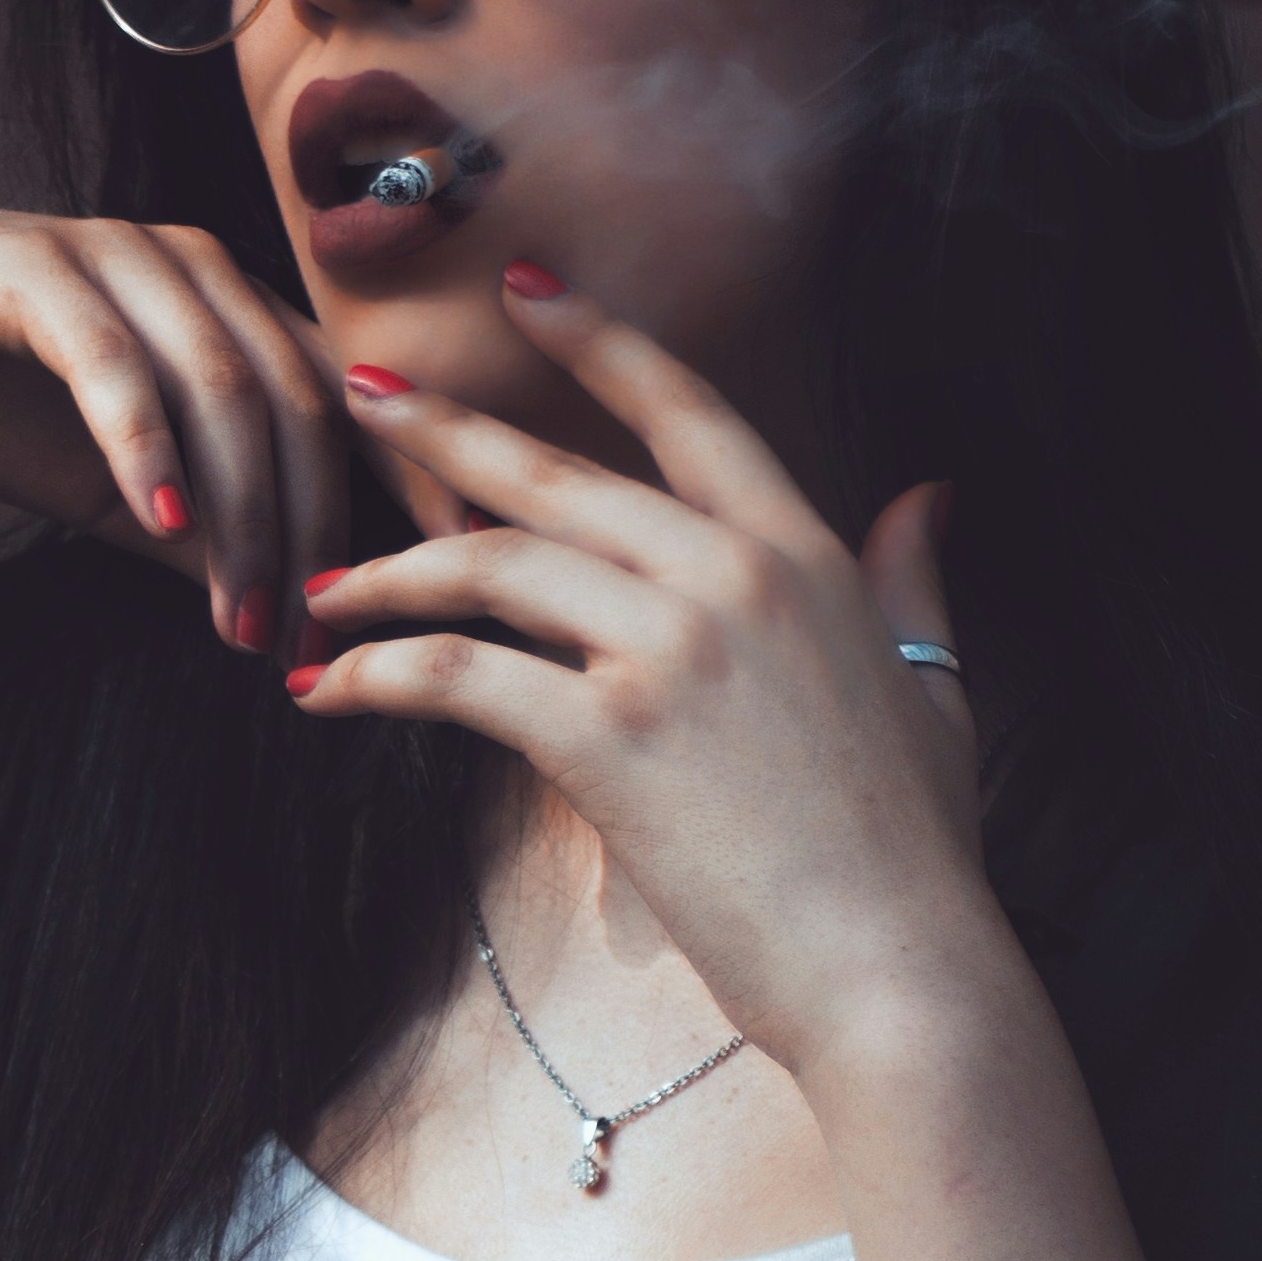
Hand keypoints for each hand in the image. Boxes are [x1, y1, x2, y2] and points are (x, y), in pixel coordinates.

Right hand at [0, 186, 394, 657]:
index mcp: (228, 306)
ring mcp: (117, 257)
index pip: (348, 395)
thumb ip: (198, 530)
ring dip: (238, 515)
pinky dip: (143, 449)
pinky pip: (113, 364)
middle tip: (308, 640)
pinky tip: (156, 527)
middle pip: (299, 401)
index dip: (406, 482)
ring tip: (238, 620)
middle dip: (315, 531)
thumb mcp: (108, 484)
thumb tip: (286, 612)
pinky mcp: (32, 271)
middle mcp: (192, 266)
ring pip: (221, 388)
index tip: (454, 578)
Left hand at [286, 270, 1008, 1091]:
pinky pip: (460, 675)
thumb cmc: (914, 852)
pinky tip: (328, 689)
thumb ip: (914, 580)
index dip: (598, 339)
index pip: (687, 409)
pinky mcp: (608, 736)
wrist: (900, 970)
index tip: (526, 290)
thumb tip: (927, 496)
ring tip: (326, 593)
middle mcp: (731, 576)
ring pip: (490, 566)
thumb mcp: (935, 689)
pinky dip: (379, 675)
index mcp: (803, 555)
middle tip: (360, 397)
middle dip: (440, 430)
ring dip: (390, 576)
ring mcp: (667, 650)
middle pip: (553, 474)